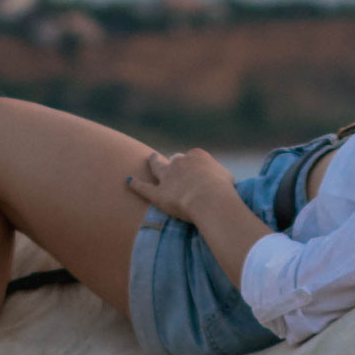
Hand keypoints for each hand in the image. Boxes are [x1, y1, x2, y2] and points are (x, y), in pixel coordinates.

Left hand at [125, 147, 239, 226]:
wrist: (210, 199)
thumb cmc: (223, 190)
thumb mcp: (227, 178)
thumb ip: (219, 176)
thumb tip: (220, 181)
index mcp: (197, 155)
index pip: (193, 158)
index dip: (194, 166)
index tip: (198, 174)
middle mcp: (180, 162)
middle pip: (175, 159)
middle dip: (175, 162)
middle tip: (173, 162)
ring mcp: (167, 176)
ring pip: (157, 166)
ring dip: (153, 162)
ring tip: (150, 158)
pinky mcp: (158, 193)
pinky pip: (143, 187)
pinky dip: (135, 184)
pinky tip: (127, 181)